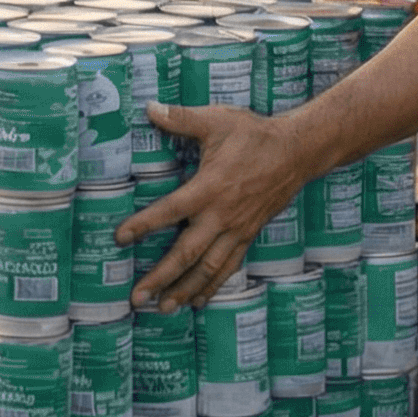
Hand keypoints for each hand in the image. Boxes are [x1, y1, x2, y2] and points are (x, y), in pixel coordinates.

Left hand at [119, 102, 310, 310]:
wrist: (298, 151)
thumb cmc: (254, 135)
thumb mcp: (217, 120)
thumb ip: (181, 118)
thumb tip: (148, 108)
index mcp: (209, 188)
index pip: (170, 211)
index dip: (143, 225)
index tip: (119, 238)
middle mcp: (222, 216)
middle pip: (187, 254)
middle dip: (161, 277)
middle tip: (136, 297)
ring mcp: (237, 229)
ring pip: (208, 268)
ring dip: (184, 289)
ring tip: (164, 308)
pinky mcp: (249, 234)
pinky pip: (229, 266)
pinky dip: (213, 285)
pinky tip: (199, 300)